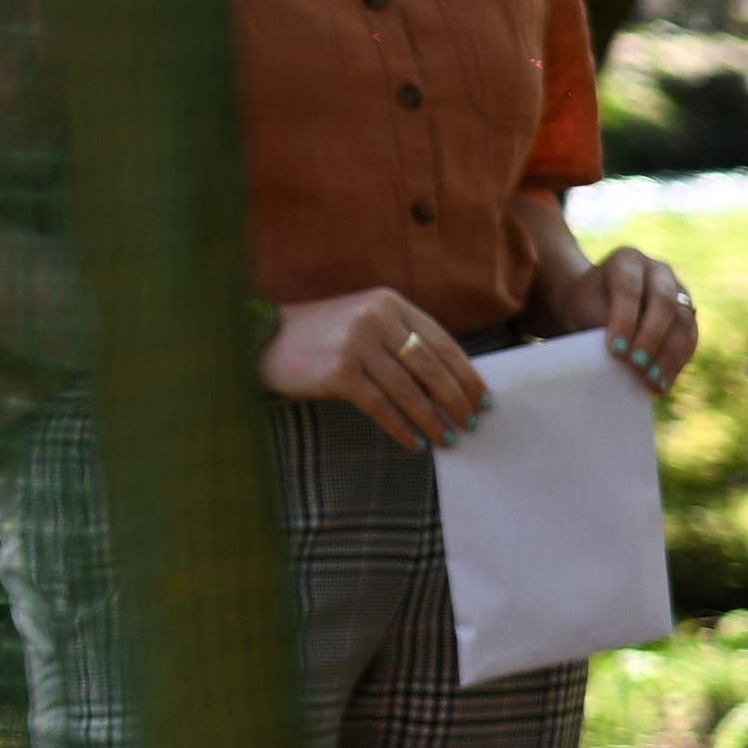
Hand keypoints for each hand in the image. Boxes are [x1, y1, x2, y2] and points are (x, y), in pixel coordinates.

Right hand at [263, 287, 486, 448]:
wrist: (264, 338)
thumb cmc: (324, 336)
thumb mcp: (367, 323)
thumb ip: (404, 341)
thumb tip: (452, 385)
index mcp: (390, 304)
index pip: (442, 343)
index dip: (467, 375)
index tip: (483, 399)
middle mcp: (375, 319)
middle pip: (431, 368)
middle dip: (456, 400)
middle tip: (471, 423)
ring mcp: (356, 345)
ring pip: (410, 391)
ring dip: (433, 419)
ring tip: (448, 438)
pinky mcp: (339, 372)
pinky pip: (382, 408)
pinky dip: (402, 429)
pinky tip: (416, 443)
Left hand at [561, 243, 698, 396]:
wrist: (596, 303)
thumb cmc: (585, 305)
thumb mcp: (583, 308)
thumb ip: (601, 324)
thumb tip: (623, 357)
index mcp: (628, 260)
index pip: (630, 288)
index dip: (625, 320)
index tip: (615, 350)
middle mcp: (659, 270)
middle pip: (664, 302)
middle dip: (652, 337)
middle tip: (638, 366)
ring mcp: (679, 290)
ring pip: (683, 321)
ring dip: (669, 355)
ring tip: (654, 382)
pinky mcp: (688, 314)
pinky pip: (690, 338)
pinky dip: (678, 362)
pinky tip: (664, 382)